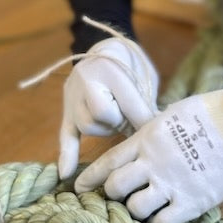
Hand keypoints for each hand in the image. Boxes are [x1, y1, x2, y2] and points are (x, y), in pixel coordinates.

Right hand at [59, 36, 159, 177]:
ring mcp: (73, 96)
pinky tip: (66, 174)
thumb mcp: (143, 77)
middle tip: (127, 112)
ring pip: (89, 126)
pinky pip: (65, 134)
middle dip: (120, 120)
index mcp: (109, 67)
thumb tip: (154, 134)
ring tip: (114, 115)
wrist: (107, 48)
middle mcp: (85, 79)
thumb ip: (145, 103)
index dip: (145, 119)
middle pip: (105, 116)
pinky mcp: (67, 110)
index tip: (157, 134)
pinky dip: (66, 154)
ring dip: (106, 128)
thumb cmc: (132, 65)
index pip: (128, 102)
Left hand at [74, 89, 222, 222]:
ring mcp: (170, 184)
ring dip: (136, 213)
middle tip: (120, 199)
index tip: (78, 188)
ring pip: (135, 209)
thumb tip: (137, 145)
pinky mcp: (190, 202)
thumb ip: (149, 134)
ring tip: (144, 211)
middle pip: (114, 188)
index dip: (90, 177)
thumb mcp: (169, 116)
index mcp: (145, 139)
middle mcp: (152, 163)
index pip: (108, 161)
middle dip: (113, 196)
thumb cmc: (208, 114)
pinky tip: (163, 222)